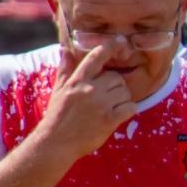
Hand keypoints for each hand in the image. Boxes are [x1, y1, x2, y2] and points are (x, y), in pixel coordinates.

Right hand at [39, 44, 137, 158]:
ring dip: (122, 99)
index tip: (119, 42)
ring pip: (125, 92)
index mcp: (77, 81)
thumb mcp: (58, 90)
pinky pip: (130, 107)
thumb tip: (64, 49)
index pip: (95, 57)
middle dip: (115, 86)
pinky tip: (121, 114)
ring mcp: (100, 105)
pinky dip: (129, 110)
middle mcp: (89, 90)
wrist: (55, 143)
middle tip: (108, 97)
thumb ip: (65, 69)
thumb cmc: (57, 116)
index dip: (109, 47)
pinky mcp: (109, 120)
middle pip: (116, 77)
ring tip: (111, 108)